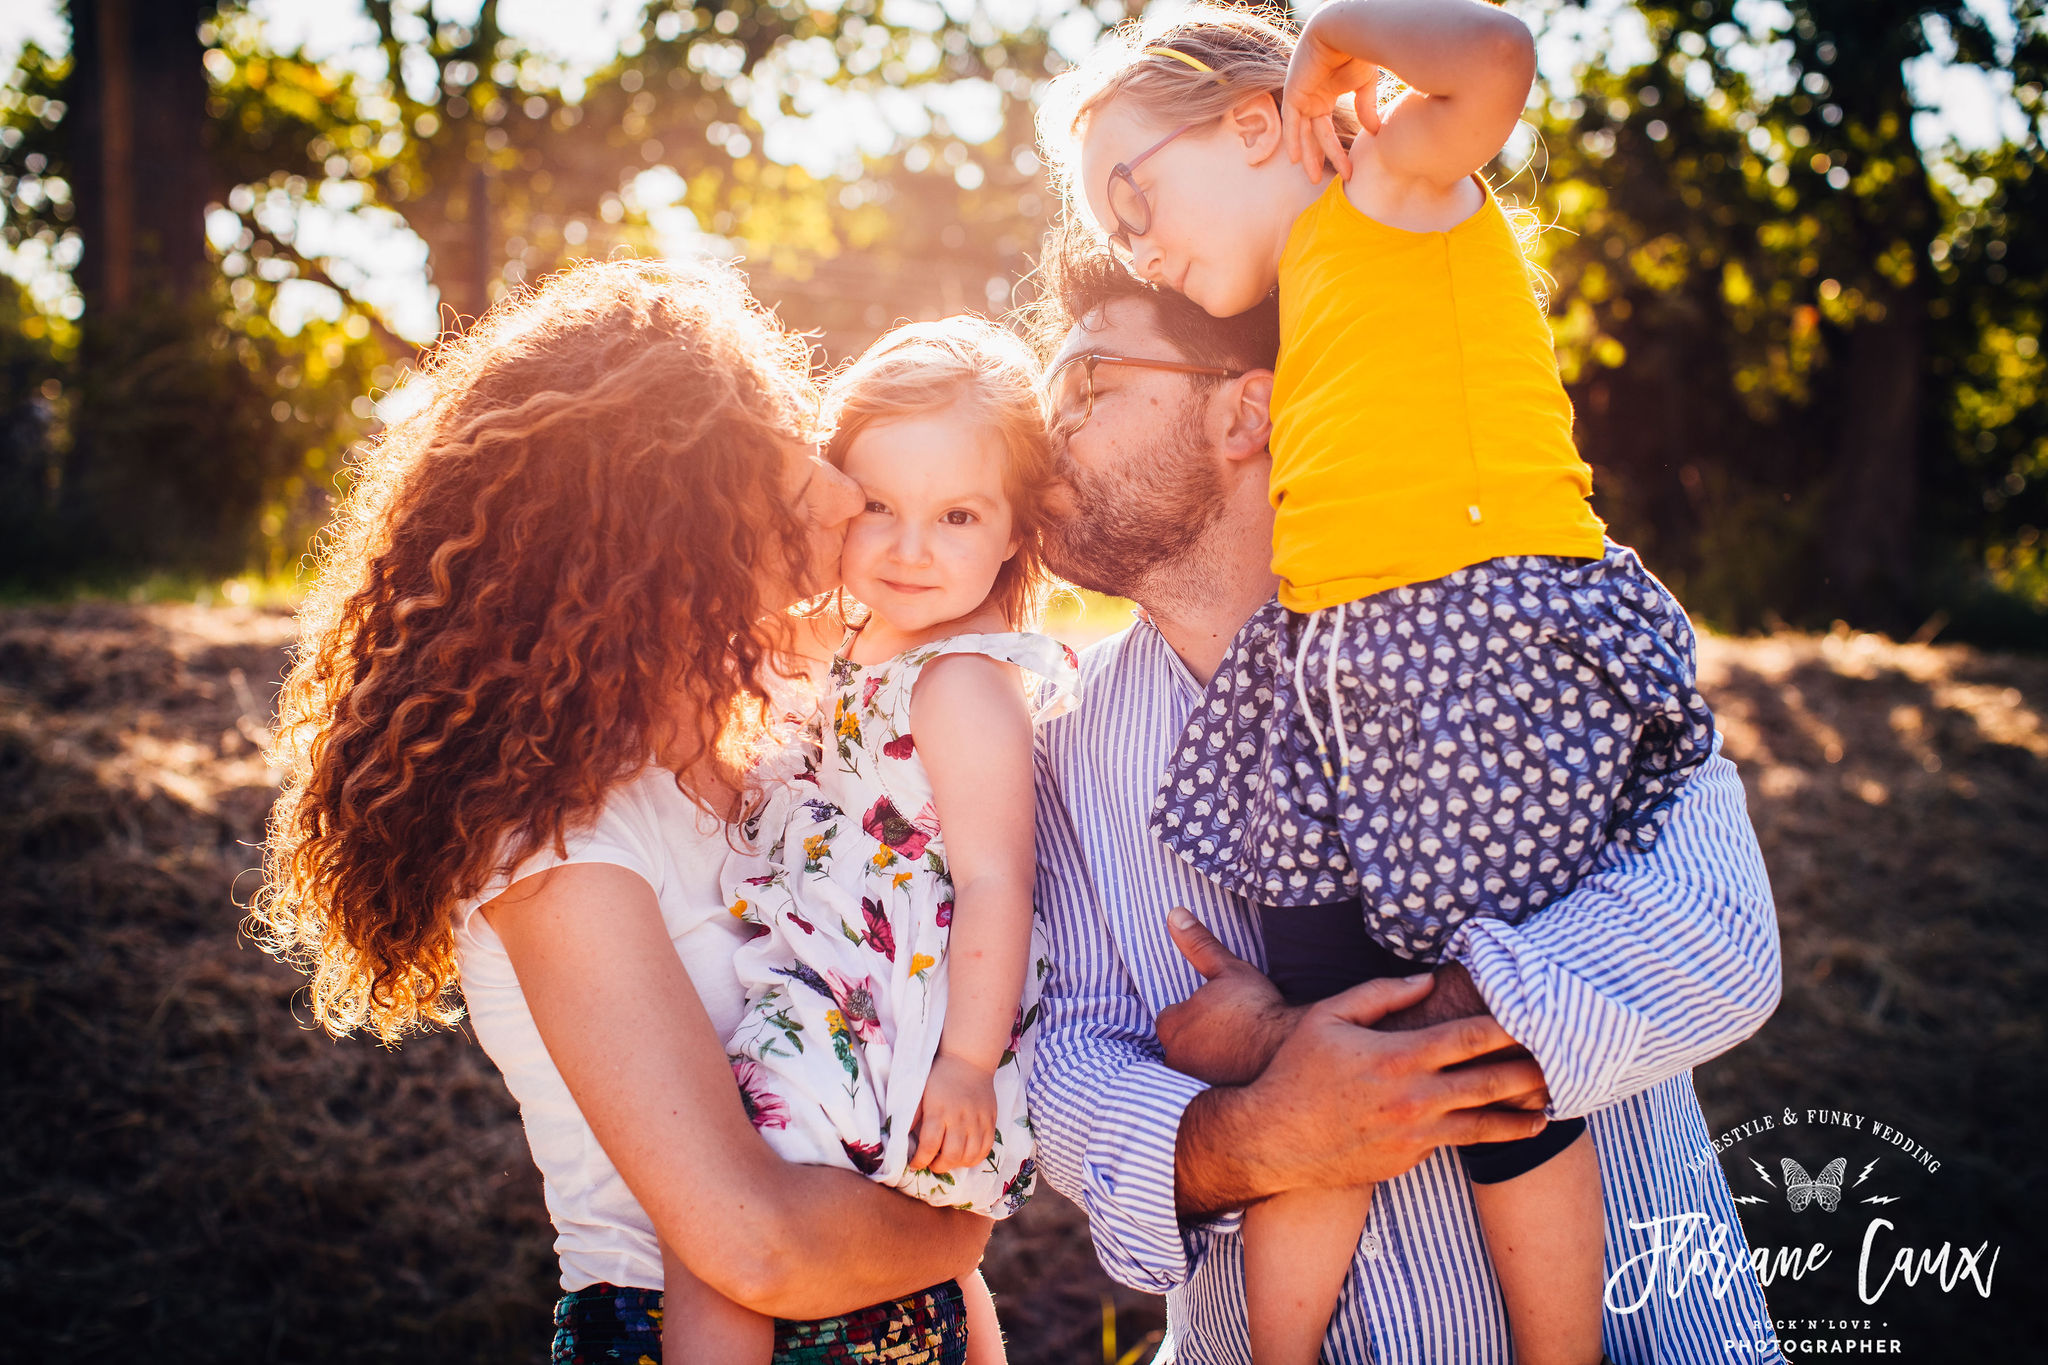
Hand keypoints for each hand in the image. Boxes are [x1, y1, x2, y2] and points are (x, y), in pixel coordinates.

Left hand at [909, 1052, 996, 1173]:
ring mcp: (977, 1121)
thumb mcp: (919, 1092)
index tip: (914, 1164)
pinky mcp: (990, 1121)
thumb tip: (900, 1138)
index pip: (929, 1146)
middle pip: (951, 1155)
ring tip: (947, 1159)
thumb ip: (911, 1115)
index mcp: (938, 1111)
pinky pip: (986, 1149)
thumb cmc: (939, 1076)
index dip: (920, 1161)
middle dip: (938, 1166)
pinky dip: (975, 1159)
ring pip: (969, 1156)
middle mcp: (959, 1118)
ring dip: (956, 1165)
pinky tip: (964, 1157)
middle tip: (931, 1163)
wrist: (968, 1060)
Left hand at [1155, 906, 1300, 1084]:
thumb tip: (1175, 914)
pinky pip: (1206, 1091)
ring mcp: (1191, 1083)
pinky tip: (1240, 1077)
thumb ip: (1198, 944)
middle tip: (1230, 1034)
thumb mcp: (1228, 970)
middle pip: (1180, 1045)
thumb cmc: (1257, 1008)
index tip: (1219, 1014)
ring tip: (1237, 1055)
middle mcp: (1174, 1057)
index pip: (1173, 1017)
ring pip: (1192, 1068)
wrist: (1287, 1050)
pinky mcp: (1211, 1102)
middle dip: (1199, 1041)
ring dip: (1208, 1063)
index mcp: (1172, 1024)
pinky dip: (1218, 1085)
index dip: (1196, 1014)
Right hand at [1176, 976, 1549, 1214]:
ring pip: (1484, 1126)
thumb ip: (1380, 995)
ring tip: (1550, 1109)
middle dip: (1531, 1072)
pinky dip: (1480, 1133)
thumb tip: (1427, 980)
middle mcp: (1413, 1098)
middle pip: (1491, 1083)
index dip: (1508, 1026)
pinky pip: (1451, 1142)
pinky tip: (1501, 1128)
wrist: (1272, 1139)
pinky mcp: (1408, 1160)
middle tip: (1562, 1062)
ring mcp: (1413, 1135)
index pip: (1468, 1038)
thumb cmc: (1296, 1071)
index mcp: (1397, 1057)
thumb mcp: (1328, 1018)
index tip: (1536, 1016)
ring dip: (1521, 1117)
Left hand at [1282, 4, 1383, 182]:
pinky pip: (1291, 121)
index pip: (1326, 130)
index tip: (1348, 171)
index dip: (1335, 151)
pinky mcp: (1295, 92)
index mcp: (1327, 95)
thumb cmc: (1358, 51)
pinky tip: (1295, 158)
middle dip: (1318, 158)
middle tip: (1321, 181)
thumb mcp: (1365, 85)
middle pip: (1313, 135)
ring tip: (1312, 176)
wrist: (1346, 30)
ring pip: (1303, 132)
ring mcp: (1303, 95)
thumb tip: (1373, 132)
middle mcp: (1313, 97)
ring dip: (1306, 154)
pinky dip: (1293, 139)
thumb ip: (1366, 108)